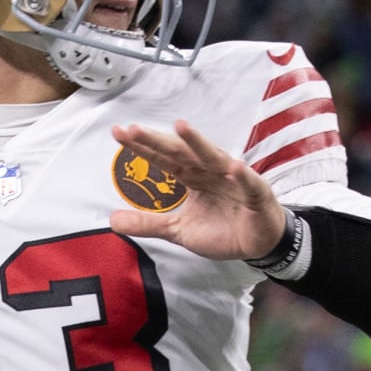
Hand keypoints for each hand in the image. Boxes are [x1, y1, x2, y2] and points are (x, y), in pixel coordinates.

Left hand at [107, 119, 286, 262]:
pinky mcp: (256, 193)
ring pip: (213, 158)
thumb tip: (112, 220)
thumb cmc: (222, 230)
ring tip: (181, 127)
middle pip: (181, 152)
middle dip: (159, 140)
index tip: (119, 133)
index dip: (143, 147)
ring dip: (198, 143)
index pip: (163, 159)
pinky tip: (234, 167)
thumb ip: (148, 224)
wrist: (258, 243)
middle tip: (134, 129)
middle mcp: (210, 171)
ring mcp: (233, 179)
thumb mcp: (178, 231)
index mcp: (192, 177)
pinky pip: (248, 183)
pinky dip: (242, 175)